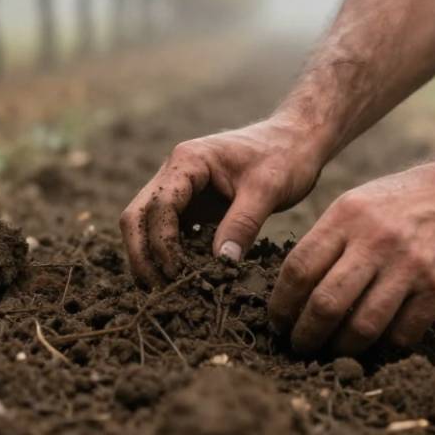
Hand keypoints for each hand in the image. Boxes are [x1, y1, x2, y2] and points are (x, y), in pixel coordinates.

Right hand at [120, 115, 326, 285]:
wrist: (296, 141)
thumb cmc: (285, 156)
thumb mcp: (268, 189)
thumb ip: (243, 224)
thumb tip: (221, 264)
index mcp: (187, 161)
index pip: (159, 206)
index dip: (163, 244)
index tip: (179, 274)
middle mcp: (174, 172)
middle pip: (137, 217)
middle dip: (142, 255)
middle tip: (159, 292)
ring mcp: (180, 189)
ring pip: (147, 226)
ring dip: (151, 258)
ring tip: (167, 293)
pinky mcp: (192, 205)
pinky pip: (169, 232)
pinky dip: (169, 255)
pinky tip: (184, 279)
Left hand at [267, 158, 434, 354]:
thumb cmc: (405, 201)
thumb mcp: (358, 203)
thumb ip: (328, 239)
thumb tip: (294, 288)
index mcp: (347, 216)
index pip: (299, 269)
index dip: (281, 304)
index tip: (277, 322)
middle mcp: (375, 240)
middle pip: (325, 303)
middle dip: (306, 335)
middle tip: (300, 346)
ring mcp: (409, 264)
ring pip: (362, 326)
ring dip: (342, 348)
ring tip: (334, 352)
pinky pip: (403, 333)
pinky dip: (384, 347)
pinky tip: (375, 346)